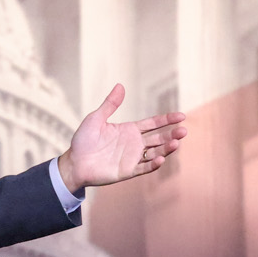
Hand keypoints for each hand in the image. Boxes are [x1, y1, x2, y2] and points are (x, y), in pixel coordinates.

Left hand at [57, 84, 187, 190]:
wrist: (74, 162)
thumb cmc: (83, 141)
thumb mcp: (96, 119)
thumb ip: (110, 104)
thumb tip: (120, 85)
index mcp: (130, 130)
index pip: (153, 124)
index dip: (167, 120)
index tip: (181, 116)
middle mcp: (134, 144)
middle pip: (159, 138)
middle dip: (172, 134)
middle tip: (183, 130)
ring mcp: (132, 158)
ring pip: (155, 153)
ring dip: (166, 149)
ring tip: (176, 143)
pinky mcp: (127, 171)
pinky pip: (144, 168)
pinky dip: (153, 164)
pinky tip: (160, 158)